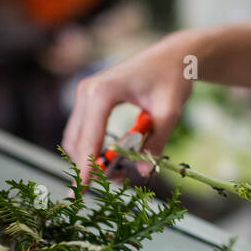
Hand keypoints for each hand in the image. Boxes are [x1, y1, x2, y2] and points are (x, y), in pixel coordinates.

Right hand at [61, 30, 195, 189]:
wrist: (174, 56)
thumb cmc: (172, 79)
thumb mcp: (169, 114)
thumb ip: (155, 144)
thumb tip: (144, 171)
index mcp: (102, 92)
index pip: (89, 139)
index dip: (85, 169)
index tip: (78, 194)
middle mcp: (87, 91)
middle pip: (77, 141)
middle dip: (88, 168)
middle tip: (112, 185)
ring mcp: (86, 93)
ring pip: (76, 138)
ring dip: (90, 160)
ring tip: (117, 175)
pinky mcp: (90, 98)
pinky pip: (84, 130)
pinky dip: (93, 148)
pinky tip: (113, 160)